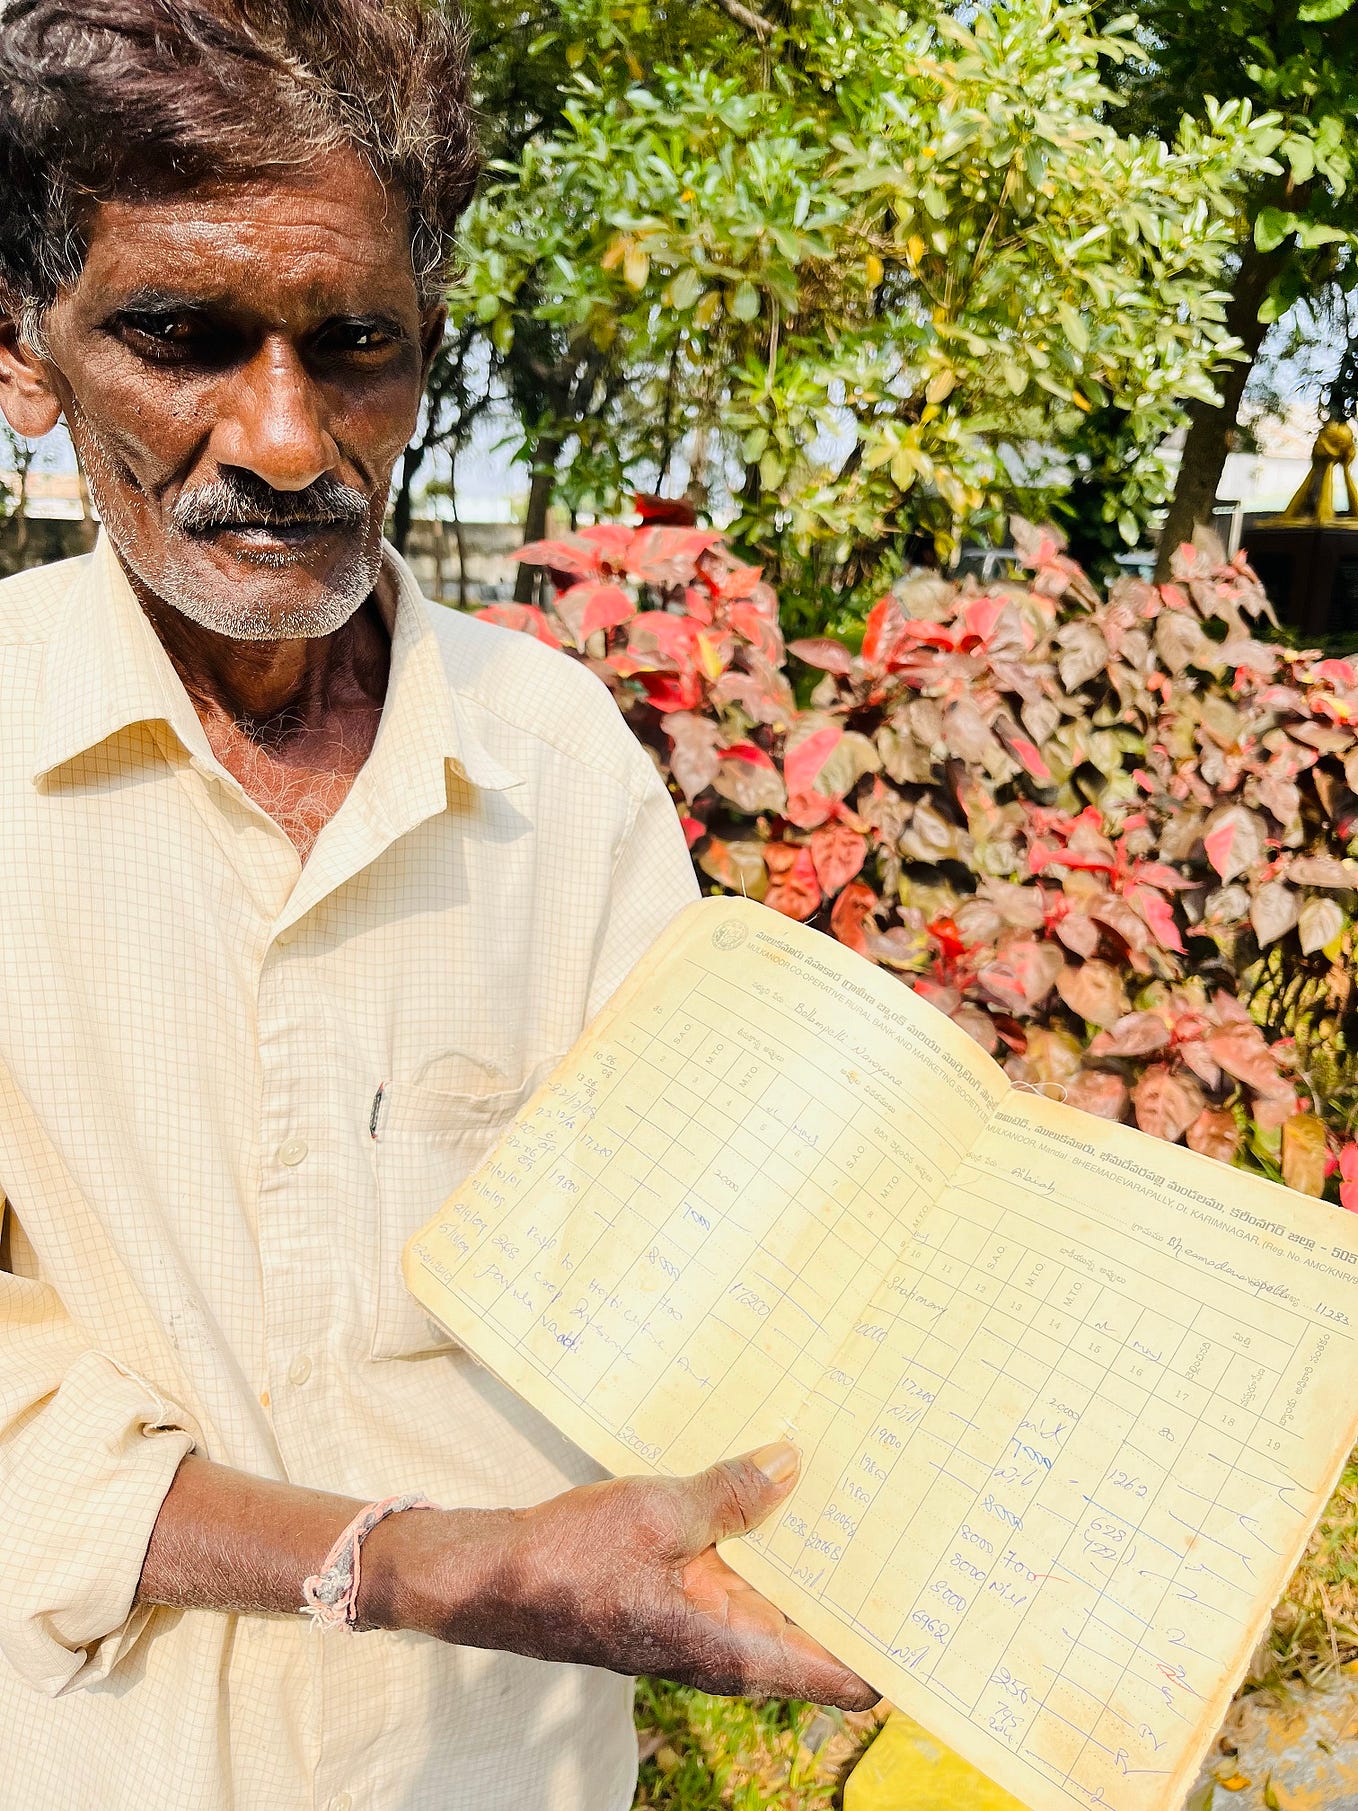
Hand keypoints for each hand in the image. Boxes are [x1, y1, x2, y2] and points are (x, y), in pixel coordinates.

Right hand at [363, 1441, 876, 1709]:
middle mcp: (725, 1648)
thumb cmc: (571, 1560)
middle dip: (861, 1598)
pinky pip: (742, 1580)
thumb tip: (791, 1465)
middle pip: (816, 1637)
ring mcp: (702, 1625)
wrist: (494, 1578)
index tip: (936, 1632)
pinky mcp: (680, 1599)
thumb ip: (729, 1494)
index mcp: (730, 1647)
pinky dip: (769, 1549)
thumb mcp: (658, 1511)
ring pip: (780, 1604)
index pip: (834, 1675)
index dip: (888, 1660)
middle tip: (915, 1544)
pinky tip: (783, 1498)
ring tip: (865, 1509)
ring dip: (813, 1566)